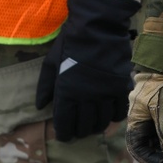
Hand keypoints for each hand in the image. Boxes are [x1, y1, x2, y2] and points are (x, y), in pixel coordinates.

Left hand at [35, 0, 137, 141]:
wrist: (98, 27)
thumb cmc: (71, 43)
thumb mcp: (51, 62)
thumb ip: (45, 86)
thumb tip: (41, 106)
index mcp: (66, 92)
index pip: (65, 123)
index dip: (64, 134)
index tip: (65, 136)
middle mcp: (86, 98)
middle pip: (84, 126)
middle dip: (80, 132)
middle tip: (79, 131)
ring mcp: (106, 94)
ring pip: (102, 122)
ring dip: (97, 127)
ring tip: (94, 125)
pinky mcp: (121, 88)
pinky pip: (119, 112)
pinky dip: (114, 117)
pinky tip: (109, 114)